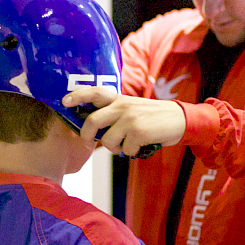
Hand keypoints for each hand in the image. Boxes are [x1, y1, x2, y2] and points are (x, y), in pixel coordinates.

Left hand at [62, 87, 185, 155]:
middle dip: (86, 135)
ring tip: (125, 145)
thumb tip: (93, 130)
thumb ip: (114, 113)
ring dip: (114, 148)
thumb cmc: (153, 117)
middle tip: (88, 140)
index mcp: (119, 99)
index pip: (94, 92)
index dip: (77, 95)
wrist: (180, 120)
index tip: (64, 101)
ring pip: (107, 140)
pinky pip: (124, 150)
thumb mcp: (133, 108)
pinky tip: (140, 146)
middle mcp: (123, 106)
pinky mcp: (138, 131)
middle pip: (92, 121)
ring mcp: (130, 118)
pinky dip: (131, 153)